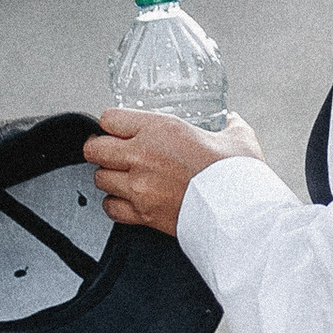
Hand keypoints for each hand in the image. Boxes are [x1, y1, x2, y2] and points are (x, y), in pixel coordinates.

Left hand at [83, 107, 262, 238]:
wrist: (239, 213)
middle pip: (94, 149)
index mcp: (160, 130)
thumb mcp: (238, 137)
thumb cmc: (237, 174)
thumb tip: (232, 121)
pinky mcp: (142, 214)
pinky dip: (115, 205)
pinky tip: (128, 201)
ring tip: (124, 177)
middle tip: (111, 151)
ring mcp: (138, 187)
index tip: (118, 128)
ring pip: (99, 178)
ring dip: (109, 177)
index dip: (111, 123)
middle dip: (100, 149)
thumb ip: (230, 126)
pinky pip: (110, 208)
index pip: (109, 118)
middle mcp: (142, 156)